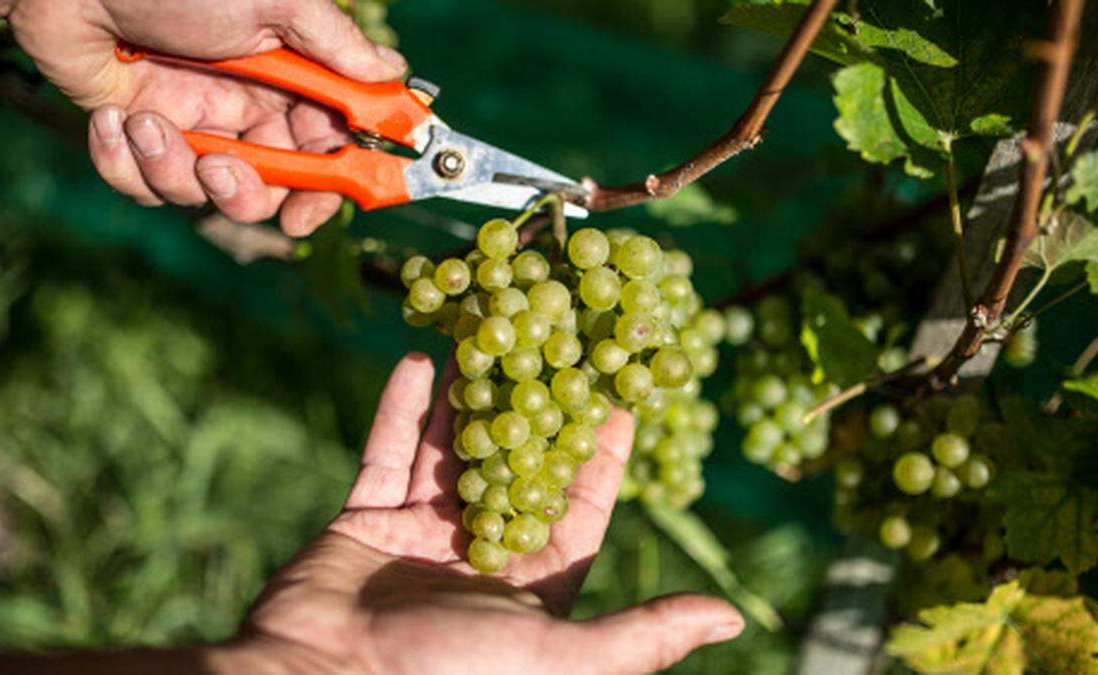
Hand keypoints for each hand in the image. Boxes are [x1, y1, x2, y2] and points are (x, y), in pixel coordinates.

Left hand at [0, 0, 406, 235]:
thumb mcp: (277, 4)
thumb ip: (338, 49)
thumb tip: (394, 76)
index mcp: (287, 82)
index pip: (327, 151)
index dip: (329, 184)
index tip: (319, 205)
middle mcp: (245, 111)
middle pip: (274, 190)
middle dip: (248, 193)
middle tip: (223, 168)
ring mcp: (191, 128)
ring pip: (206, 197)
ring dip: (175, 171)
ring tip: (149, 123)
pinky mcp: (137, 140)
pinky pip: (145, 187)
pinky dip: (126, 162)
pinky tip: (114, 118)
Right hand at [213, 353, 742, 674]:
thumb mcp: (561, 659)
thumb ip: (643, 634)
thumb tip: (731, 618)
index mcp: (535, 580)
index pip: (582, 498)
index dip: (604, 445)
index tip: (625, 386)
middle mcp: (484, 547)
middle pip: (519, 456)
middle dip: (537, 397)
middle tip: (556, 334)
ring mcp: (423, 529)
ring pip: (454, 444)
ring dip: (471, 390)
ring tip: (491, 328)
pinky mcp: (366, 518)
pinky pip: (388, 452)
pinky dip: (402, 408)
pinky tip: (422, 359)